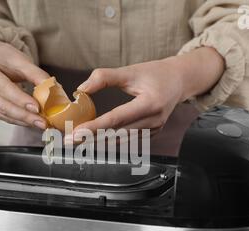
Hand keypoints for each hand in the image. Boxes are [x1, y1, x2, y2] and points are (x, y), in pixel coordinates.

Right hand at [0, 39, 48, 128]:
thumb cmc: (6, 59)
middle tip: (43, 122)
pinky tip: (31, 122)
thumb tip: (53, 91)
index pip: (4, 88)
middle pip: (2, 105)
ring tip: (41, 123)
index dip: (21, 100)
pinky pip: (2, 118)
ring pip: (2, 115)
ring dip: (23, 121)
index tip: (38, 108)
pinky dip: (18, 121)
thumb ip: (37, 75)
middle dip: (25, 116)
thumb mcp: (22, 61)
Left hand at [74, 47, 224, 138]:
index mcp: (150, 104)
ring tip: (77, 142)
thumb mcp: (131, 70)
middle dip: (90, 138)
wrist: (179, 81)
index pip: (116, 119)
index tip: (76, 133)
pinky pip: (127, 141)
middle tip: (69, 141)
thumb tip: (81, 88)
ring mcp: (154, 130)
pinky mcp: (152, 134)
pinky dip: (110, 141)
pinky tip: (94, 141)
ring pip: (120, 141)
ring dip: (98, 142)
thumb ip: (105, 77)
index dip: (94, 128)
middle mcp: (154, 121)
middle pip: (116, 134)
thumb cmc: (156, 73)